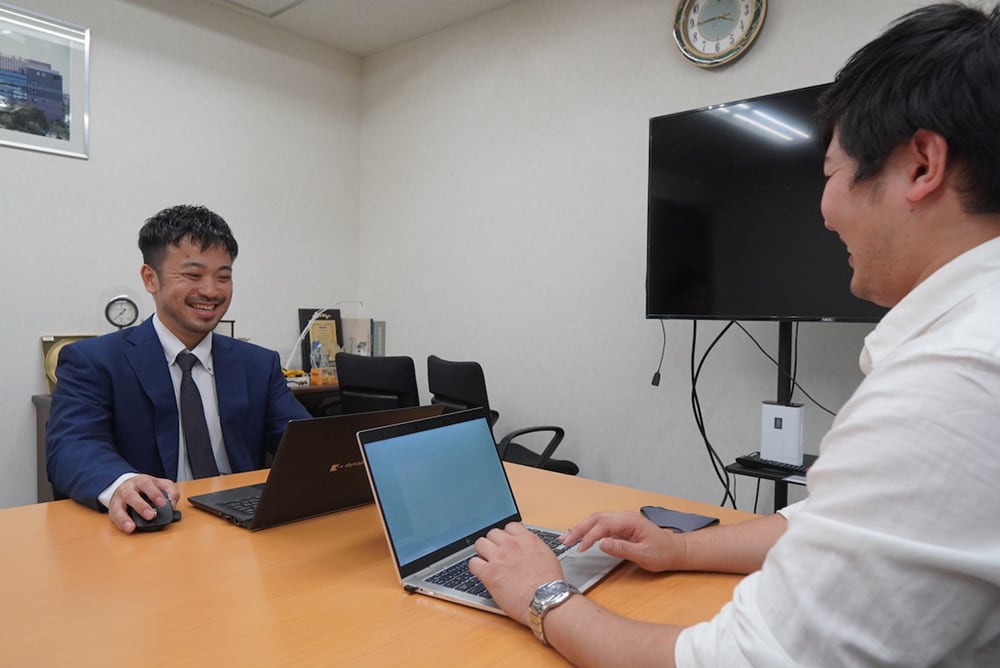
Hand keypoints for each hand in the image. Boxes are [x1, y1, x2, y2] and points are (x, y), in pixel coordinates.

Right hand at [108, 475, 178, 533]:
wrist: (126, 484)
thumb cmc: (146, 487)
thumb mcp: (160, 484)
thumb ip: (170, 491)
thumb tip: (173, 503)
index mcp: (141, 481)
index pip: (147, 485)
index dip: (155, 494)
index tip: (163, 503)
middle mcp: (128, 489)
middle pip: (131, 496)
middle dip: (141, 506)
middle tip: (151, 515)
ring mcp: (119, 500)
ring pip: (118, 508)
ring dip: (125, 518)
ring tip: (132, 527)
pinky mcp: (113, 510)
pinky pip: (114, 517)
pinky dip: (120, 524)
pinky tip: (127, 529)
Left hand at [469, 523, 564, 624]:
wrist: (547, 600)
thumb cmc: (550, 585)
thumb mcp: (548, 557)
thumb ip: (534, 549)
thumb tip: (528, 550)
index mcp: (527, 539)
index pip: (509, 526)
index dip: (506, 536)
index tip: (506, 543)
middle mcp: (511, 545)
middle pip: (492, 533)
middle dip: (493, 542)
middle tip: (496, 554)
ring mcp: (499, 557)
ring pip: (480, 543)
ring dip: (483, 552)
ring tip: (486, 562)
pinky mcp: (489, 573)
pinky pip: (473, 563)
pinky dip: (476, 567)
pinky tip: (481, 573)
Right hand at [562, 511, 679, 571]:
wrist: (674, 551)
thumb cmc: (662, 553)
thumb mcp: (644, 555)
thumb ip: (622, 549)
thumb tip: (602, 543)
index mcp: (630, 520)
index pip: (603, 525)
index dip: (590, 536)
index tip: (580, 547)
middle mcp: (624, 517)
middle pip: (596, 518)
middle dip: (579, 529)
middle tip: (565, 541)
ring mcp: (622, 521)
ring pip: (596, 520)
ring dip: (580, 528)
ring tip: (566, 538)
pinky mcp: (620, 527)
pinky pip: (600, 525)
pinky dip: (587, 529)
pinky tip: (578, 534)